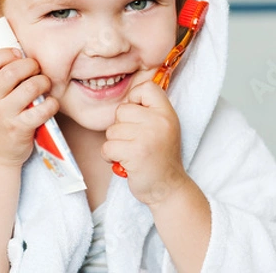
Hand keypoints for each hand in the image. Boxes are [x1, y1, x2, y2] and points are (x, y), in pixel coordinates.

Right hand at [0, 48, 58, 166]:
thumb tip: (22, 52)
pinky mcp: (19, 129)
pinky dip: (51, 103)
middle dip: (31, 65)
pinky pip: (42, 110)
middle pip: (11, 72)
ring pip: (30, 88)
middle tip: (37, 70)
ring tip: (44, 84)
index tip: (17, 55)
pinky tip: (50, 104)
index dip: (3, 54)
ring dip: (43, 82)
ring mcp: (3, 116)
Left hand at [103, 81, 186, 205]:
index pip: (146, 87)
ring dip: (116, 144)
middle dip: (121, 127)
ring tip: (132, 153)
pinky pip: (107, 147)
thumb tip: (127, 94)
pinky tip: (125, 162)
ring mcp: (148, 137)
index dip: (134, 99)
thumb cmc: (160, 157)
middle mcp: (159, 122)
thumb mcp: (163, 127)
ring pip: (112, 130)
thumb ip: (148, 110)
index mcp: (167, 113)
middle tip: (135, 141)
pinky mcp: (135, 153)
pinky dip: (110, 157)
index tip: (138, 116)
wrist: (168, 188)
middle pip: (122, 110)